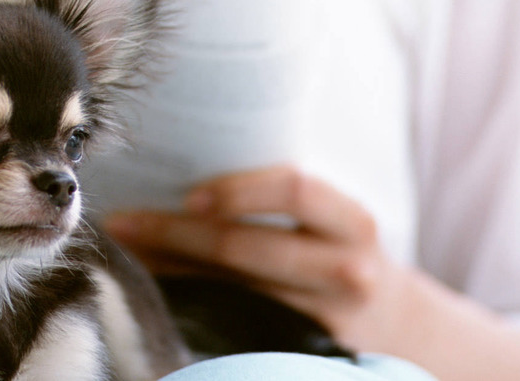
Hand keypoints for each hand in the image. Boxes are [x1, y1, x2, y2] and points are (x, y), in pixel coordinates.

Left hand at [105, 164, 409, 351]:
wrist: (397, 324)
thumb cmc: (341, 250)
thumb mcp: (332, 218)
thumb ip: (281, 197)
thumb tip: (182, 171)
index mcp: (351, 221)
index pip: (294, 190)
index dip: (237, 189)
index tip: (187, 194)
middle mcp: (345, 269)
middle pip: (245, 247)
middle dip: (173, 232)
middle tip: (123, 221)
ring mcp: (323, 315)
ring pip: (229, 289)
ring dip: (169, 266)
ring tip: (129, 248)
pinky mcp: (301, 349)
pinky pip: (231, 321)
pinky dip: (188, 298)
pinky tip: (157, 283)